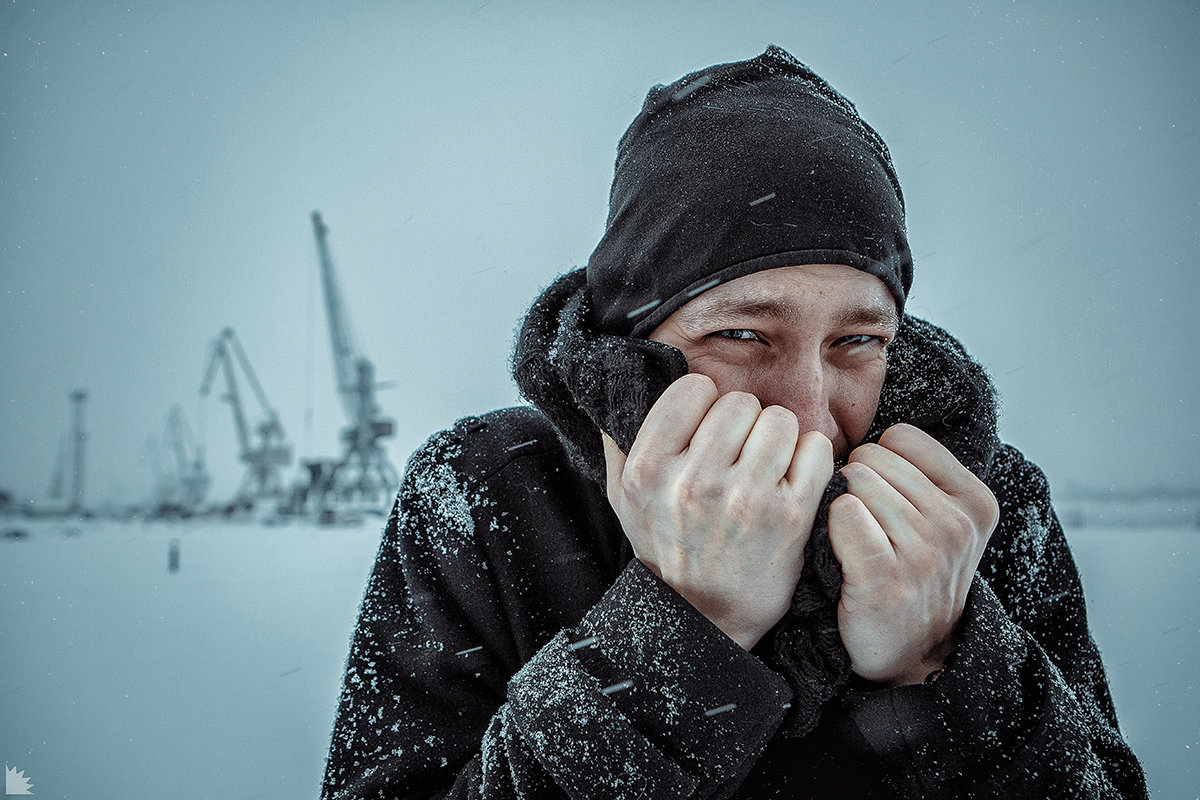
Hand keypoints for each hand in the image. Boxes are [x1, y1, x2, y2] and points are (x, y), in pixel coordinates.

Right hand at [602, 373, 832, 650]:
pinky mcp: (790, 516)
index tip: (707, 428)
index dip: (705, 403)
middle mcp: (694, 482)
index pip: (694, 388)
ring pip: (780, 420)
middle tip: (740, 452)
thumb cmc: (667, 551)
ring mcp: (745, 499)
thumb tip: (621, 393)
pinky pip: (815, 449)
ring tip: (767, 464)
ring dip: (778, 438)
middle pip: (740, 402)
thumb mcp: (624, 501)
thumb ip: (619, 447)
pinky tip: (794, 477)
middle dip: (743, 422)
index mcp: (650, 469)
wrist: (704, 617)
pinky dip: (810, 458)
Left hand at [829, 423, 998, 685]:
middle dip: (855, 485)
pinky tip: (843, 553)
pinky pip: (843, 515)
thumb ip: (918, 471)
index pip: (900, 437)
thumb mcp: (941, 518)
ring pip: (853, 484)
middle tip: (864, 526)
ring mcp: (924, 552)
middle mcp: (957, 524)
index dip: (879, 462)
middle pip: (872, 459)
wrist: (911, 652)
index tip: (884, 497)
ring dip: (841, 510)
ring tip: (857, 543)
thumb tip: (862, 427)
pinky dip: (831, 528)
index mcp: (975, 500)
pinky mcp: (886, 578)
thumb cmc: (912, 571)